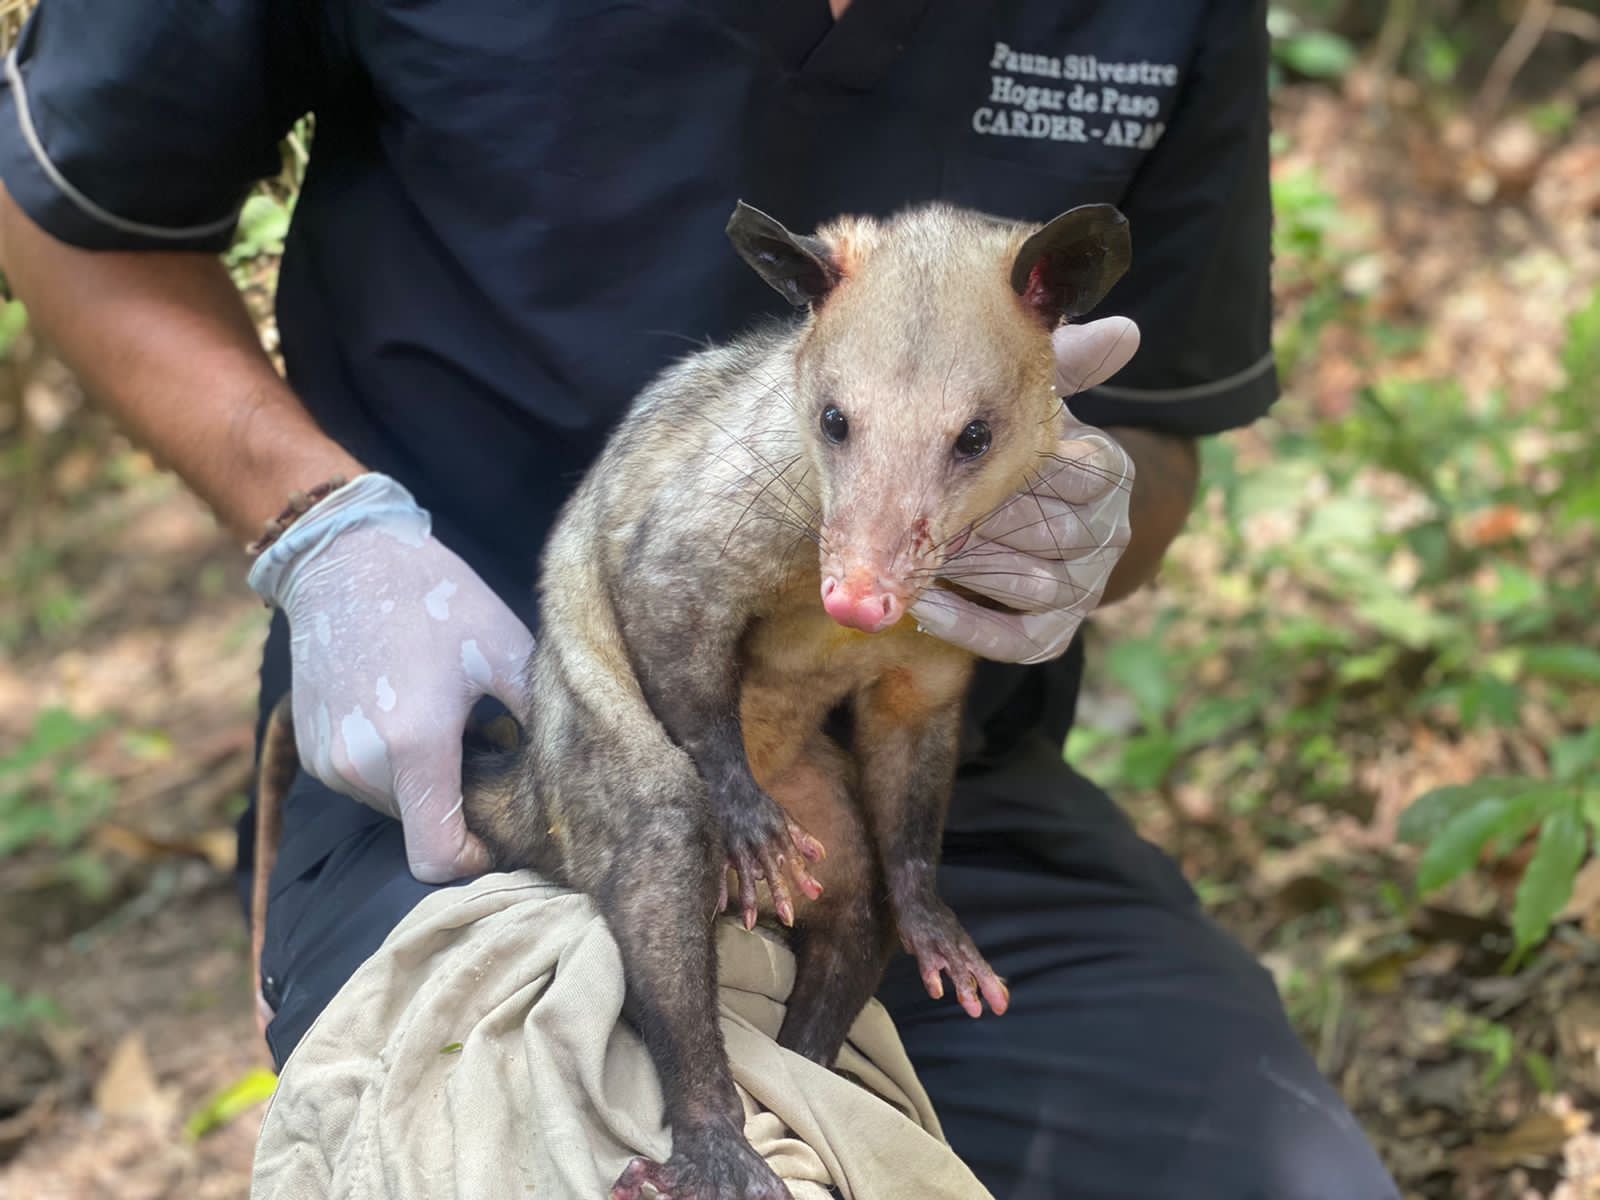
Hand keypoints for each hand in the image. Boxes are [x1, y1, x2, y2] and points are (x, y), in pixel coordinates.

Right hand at [249, 474, 534, 881]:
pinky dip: (392, 765)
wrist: (344, 556)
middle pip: (420, 830)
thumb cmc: (435, 597)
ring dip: (425, 783)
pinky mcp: (310, 749)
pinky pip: (364, 782)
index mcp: (415, 746)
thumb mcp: (505, 650)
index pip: (437, 858)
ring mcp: (328, 761)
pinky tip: (409, 711)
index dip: (474, 860)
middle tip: (484, 748)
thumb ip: (539, 718)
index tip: (500, 834)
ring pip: (393, 807)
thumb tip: (573, 771)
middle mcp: (361, 765)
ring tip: (447, 720)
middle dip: (458, 808)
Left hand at [909, 317, 1139, 664]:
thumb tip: (1125, 330)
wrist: (1037, 516)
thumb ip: (1065, 365)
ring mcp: (1086, 586)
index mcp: (1108, 471)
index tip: (959, 458)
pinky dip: (970, 627)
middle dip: (976, 520)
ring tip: (912, 550)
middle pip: (1044, 531)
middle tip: (914, 511)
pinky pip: (1019, 641)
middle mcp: (1108, 532)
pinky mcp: (1058, 631)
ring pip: (1029, 584)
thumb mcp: (1042, 398)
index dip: (1015, 468)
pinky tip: (924, 604)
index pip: (1074, 470)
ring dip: (968, 569)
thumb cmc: (1022, 445)